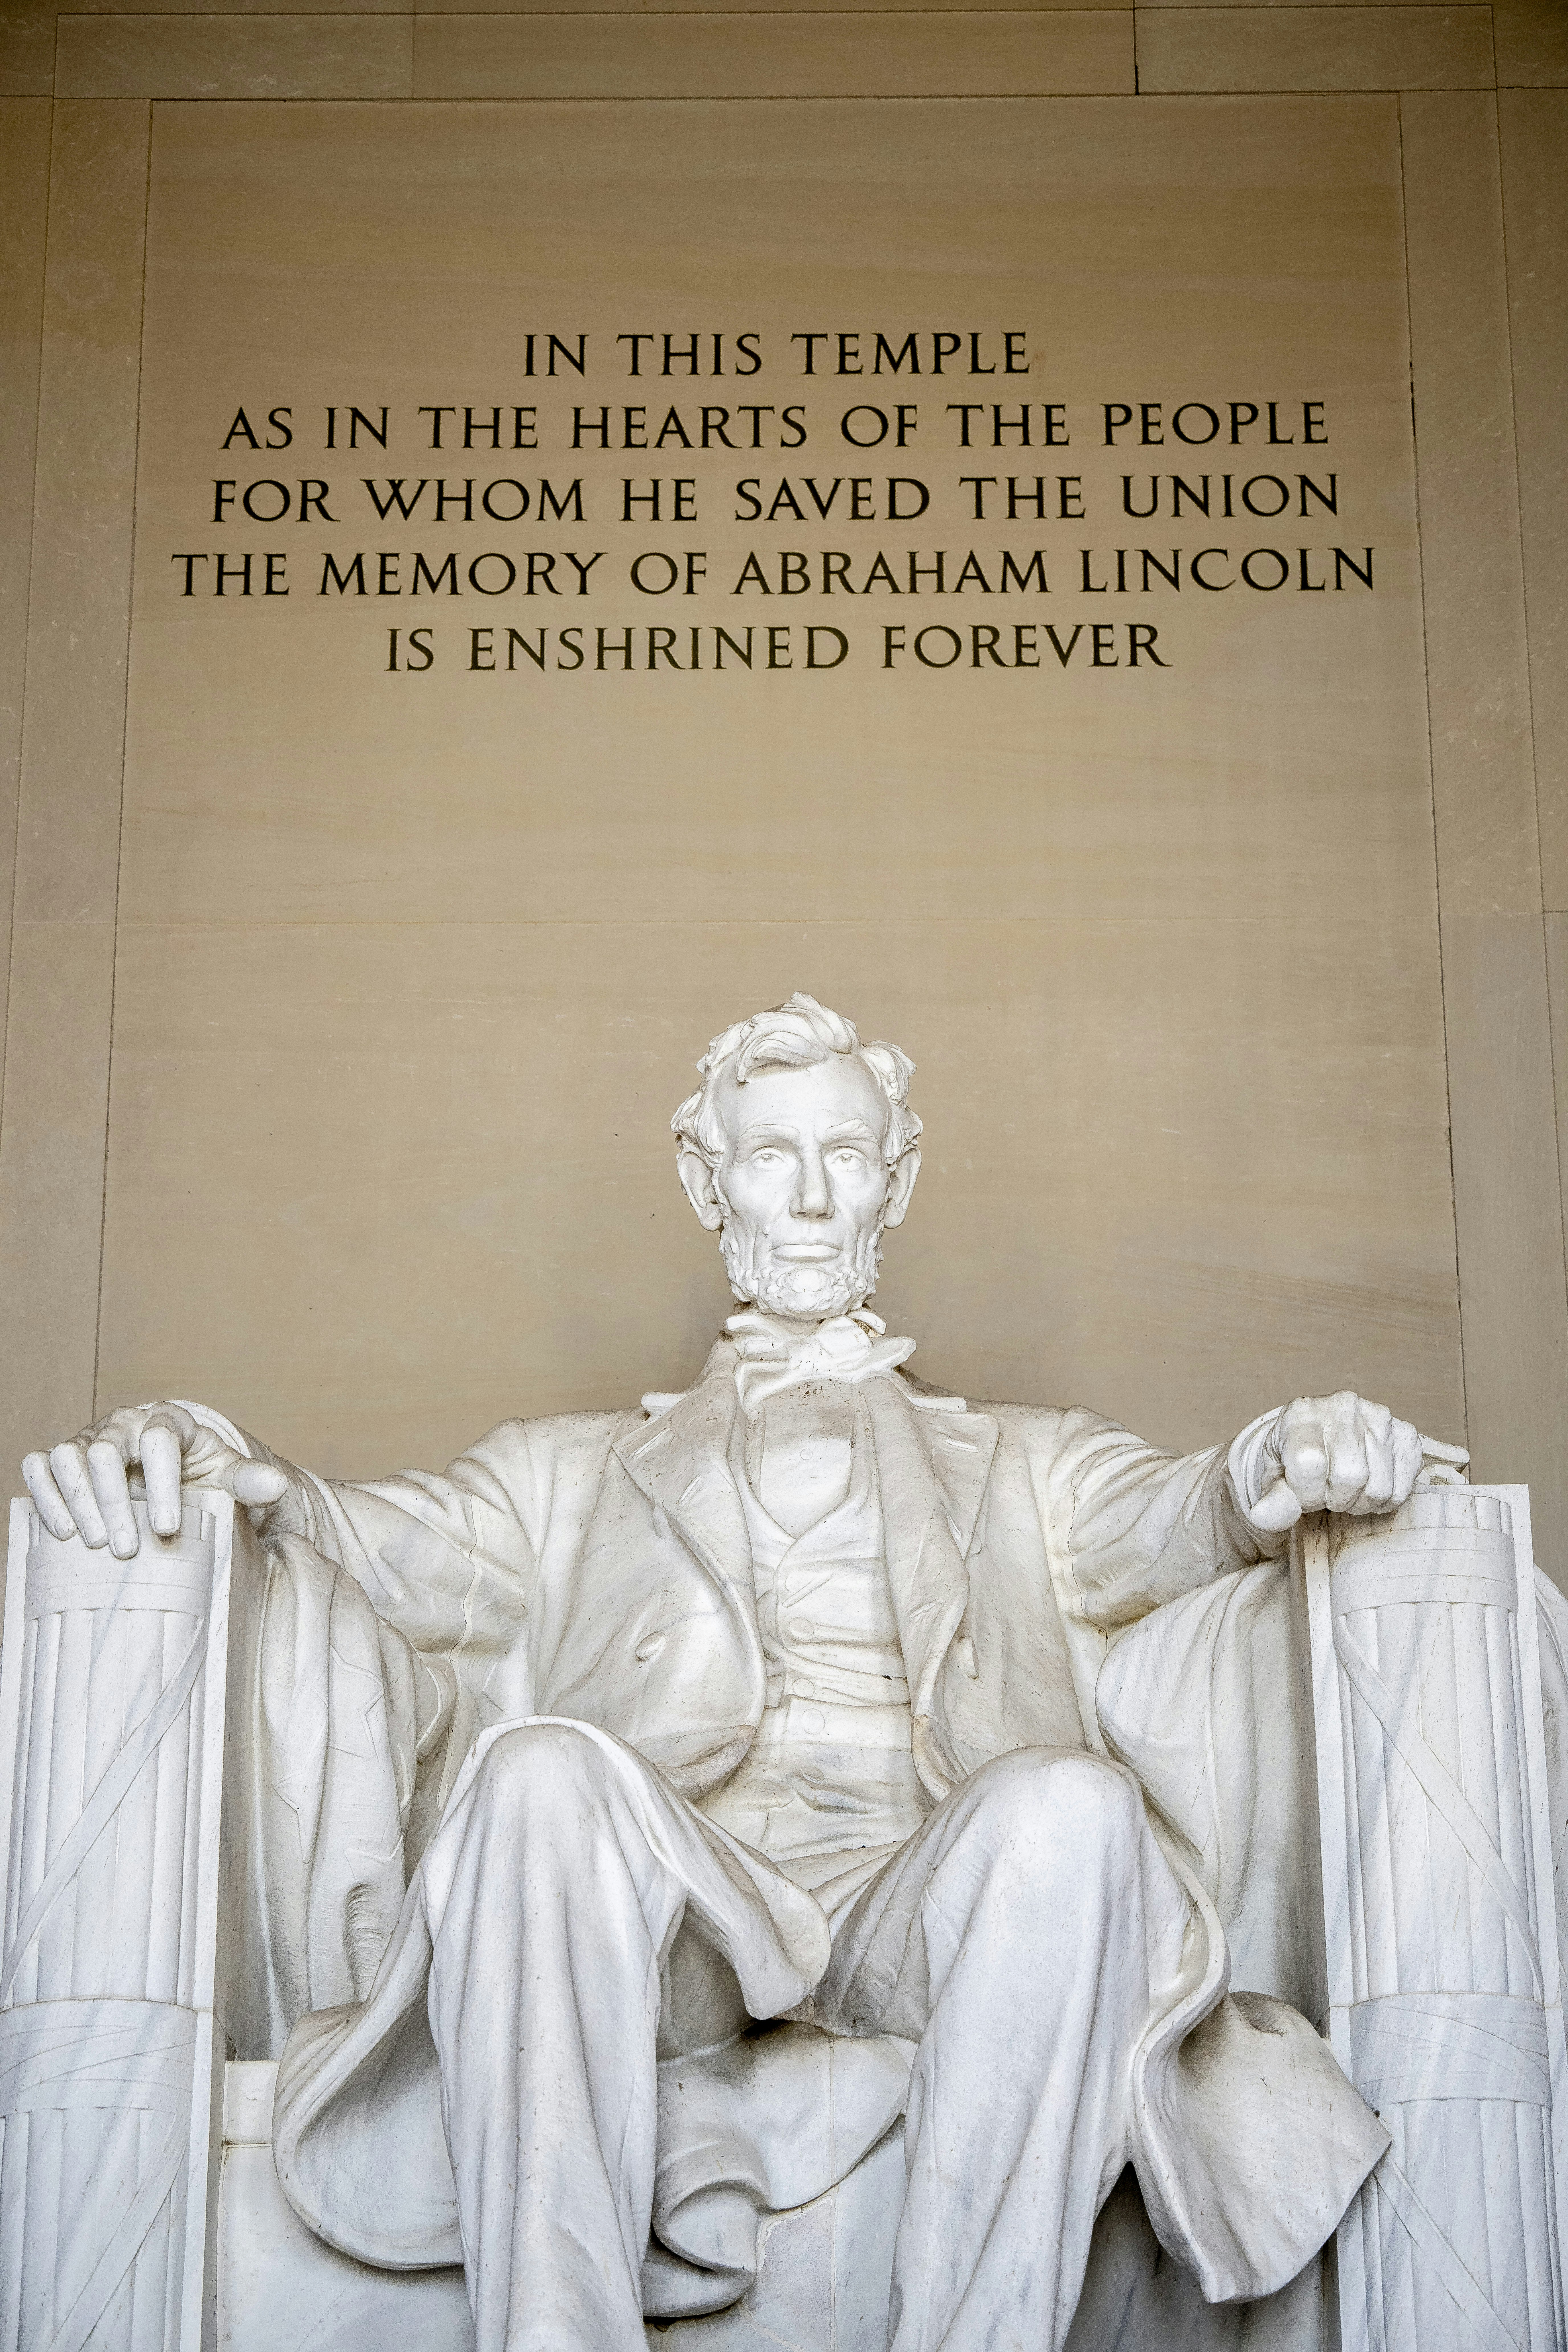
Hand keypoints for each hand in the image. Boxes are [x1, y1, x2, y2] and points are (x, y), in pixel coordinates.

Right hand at [22, 1403, 287, 1559]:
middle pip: (106, 1451)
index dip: (162, 1482)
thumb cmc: (199, 1474)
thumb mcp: (227, 1476)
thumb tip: (276, 1485)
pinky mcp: (64, 1458)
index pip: (160, 1440)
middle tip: (128, 1548)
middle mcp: (124, 1425)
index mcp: (169, 1422)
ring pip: (69, 1457)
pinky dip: (45, 1494)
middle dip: (114, 1501)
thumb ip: (249, 1480)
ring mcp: (89, 1440)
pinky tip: (63, 1530)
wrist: (171, 1472)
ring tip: (97, 1544)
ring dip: (79, 1502)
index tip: (167, 1527)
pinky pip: (40, 1466)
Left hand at [1245, 1392, 1468, 1535]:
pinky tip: (1367, 1486)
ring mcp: (1379, 1416)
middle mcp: (1344, 1405)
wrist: (1320, 1441)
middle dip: (1334, 1498)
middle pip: (1350, 1476)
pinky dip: (1384, 1500)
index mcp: (1303, 1412)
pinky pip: (1403, 1488)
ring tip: (1345, 1489)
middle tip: (1326, 1492)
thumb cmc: (1294, 1460)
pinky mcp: (1405, 1433)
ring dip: (1359, 1502)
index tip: (1302, 1491)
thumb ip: (1273, 1499)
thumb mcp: (1275, 1478)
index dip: (1306, 1492)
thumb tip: (1263, 1517)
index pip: (1310, 1463)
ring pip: (1379, 1487)